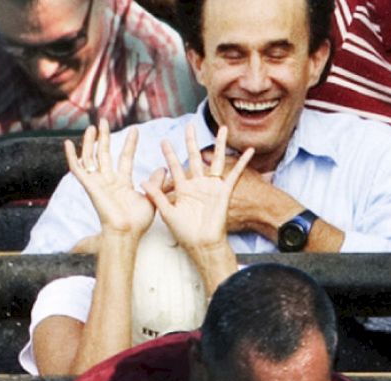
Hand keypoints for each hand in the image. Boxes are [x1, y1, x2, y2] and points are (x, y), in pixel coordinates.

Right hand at [66, 122, 153, 236]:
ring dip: (90, 142)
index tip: (135, 130)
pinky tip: (68, 143)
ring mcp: (97, 183)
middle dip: (105, 137)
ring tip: (92, 126)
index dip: (130, 144)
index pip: (125, 158)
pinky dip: (72, 157)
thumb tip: (164, 168)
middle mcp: (108, 181)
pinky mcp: (89, 186)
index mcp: (122, 183)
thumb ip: (156, 182)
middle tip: (104, 121)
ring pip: (91, 157)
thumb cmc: (138, 221)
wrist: (126, 232)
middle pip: (104, 154)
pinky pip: (77, 169)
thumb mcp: (151, 198)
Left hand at [151, 124, 251, 253]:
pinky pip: (235, 173)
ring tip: (223, 129)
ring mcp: (211, 187)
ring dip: (220, 144)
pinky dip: (242, 162)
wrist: (203, 243)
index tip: (163, 140)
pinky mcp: (224, 191)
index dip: (169, 154)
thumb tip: (142, 182)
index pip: (174, 167)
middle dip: (192, 142)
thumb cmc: (184, 232)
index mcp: (182, 189)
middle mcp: (197, 184)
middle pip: (194, 157)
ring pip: (216, 160)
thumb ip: (156, 196)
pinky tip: (248, 151)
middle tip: (189, 126)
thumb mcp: (167, 213)